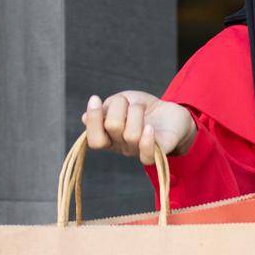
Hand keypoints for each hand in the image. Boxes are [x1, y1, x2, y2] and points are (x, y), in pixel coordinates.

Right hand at [80, 89, 196, 165]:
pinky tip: (149, 127)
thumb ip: (105, 111)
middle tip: (128, 102)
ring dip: (136, 110)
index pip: (94, 140)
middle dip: (119, 105)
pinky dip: (147, 139)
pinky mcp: (159, 153)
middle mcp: (122, 147)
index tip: (96, 98)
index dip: (93, 119)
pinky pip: (148, 155)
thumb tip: (84, 118)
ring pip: (131, 134)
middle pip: (112, 127)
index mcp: (110, 137)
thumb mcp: (120, 102)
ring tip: (142, 108)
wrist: (170, 111)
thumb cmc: (143, 107)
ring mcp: (140, 150)